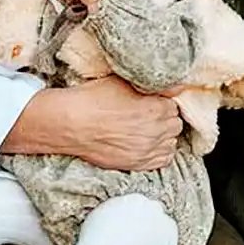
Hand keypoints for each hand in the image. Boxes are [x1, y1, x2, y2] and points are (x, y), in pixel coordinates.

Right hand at [4, 76, 179, 169]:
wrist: (69, 123)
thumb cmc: (90, 100)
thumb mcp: (119, 80)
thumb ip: (144, 82)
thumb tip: (161, 83)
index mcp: (155, 107)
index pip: (173, 103)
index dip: (161, 101)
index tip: (153, 100)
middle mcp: (156, 130)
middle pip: (175, 123)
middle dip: (164, 117)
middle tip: (148, 113)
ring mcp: (148, 149)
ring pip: (171, 142)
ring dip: (162, 135)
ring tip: (146, 129)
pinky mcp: (139, 164)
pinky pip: (163, 160)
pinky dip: (159, 152)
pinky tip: (146, 143)